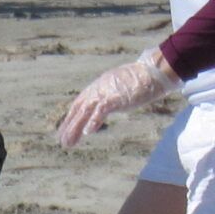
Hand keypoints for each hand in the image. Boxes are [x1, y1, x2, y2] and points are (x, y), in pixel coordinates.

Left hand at [53, 55, 180, 149]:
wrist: (153, 71)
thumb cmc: (142, 80)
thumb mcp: (121, 89)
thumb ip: (112, 97)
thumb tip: (108, 106)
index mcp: (99, 87)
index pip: (80, 102)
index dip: (72, 116)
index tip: (65, 128)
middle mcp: (99, 89)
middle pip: (79, 108)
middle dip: (68, 124)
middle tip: (60, 139)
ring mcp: (106, 93)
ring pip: (85, 111)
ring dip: (75, 127)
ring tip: (68, 142)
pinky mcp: (116, 98)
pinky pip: (101, 110)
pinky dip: (93, 121)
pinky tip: (87, 133)